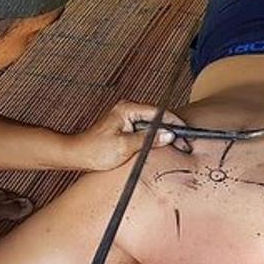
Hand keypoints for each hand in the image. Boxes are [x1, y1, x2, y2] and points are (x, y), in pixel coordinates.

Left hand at [68, 101, 186, 170]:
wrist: (77, 155)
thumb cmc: (95, 150)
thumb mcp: (125, 146)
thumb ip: (149, 139)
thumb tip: (169, 135)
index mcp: (127, 109)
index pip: (159, 113)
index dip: (175, 125)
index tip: (186, 137)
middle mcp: (127, 109)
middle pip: (158, 118)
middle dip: (172, 131)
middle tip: (184, 146)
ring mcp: (126, 117)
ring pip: (153, 125)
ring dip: (164, 136)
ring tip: (176, 147)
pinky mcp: (125, 127)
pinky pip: (145, 130)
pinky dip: (154, 139)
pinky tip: (161, 147)